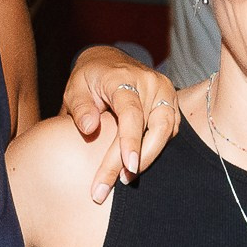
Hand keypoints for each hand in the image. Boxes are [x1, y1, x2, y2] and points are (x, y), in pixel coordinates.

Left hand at [62, 47, 179, 201]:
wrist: (108, 63)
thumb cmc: (89, 79)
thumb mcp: (75, 88)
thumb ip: (80, 107)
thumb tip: (90, 129)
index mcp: (123, 77)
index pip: (131, 111)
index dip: (129, 140)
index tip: (127, 167)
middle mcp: (150, 83)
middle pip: (154, 126)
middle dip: (140, 158)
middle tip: (119, 183)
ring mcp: (165, 92)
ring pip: (166, 131)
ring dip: (149, 157)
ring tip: (126, 179)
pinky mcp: (171, 103)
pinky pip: (170, 131)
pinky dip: (156, 150)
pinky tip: (138, 165)